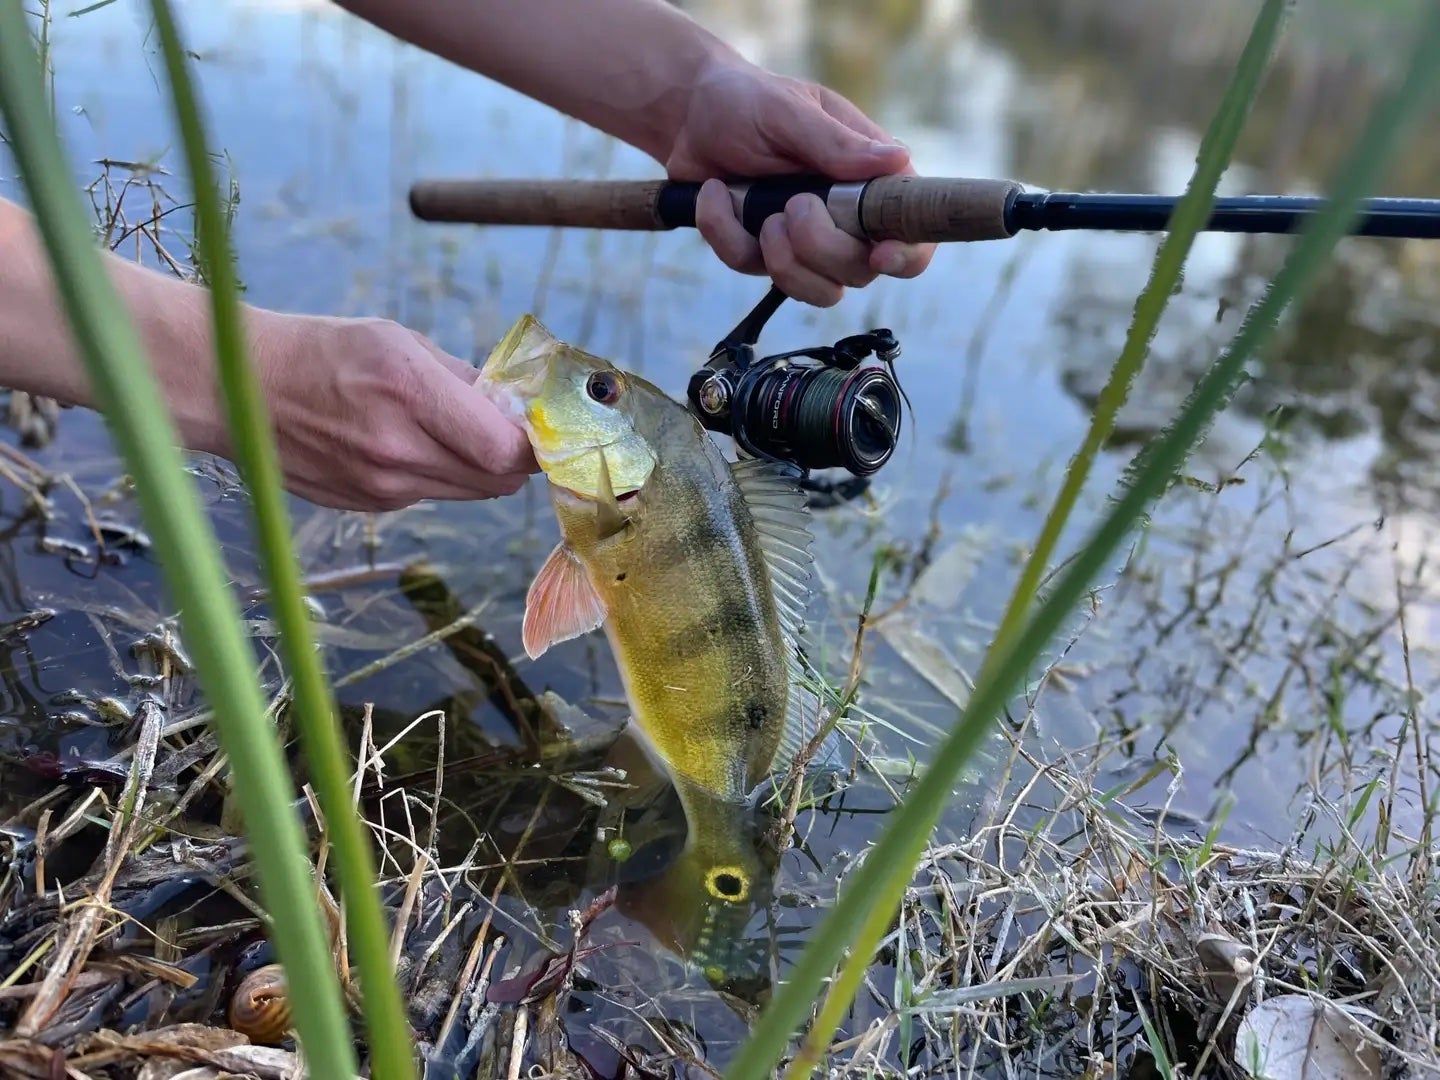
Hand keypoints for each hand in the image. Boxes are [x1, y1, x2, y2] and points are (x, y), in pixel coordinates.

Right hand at [237, 312, 536, 510]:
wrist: (239, 388)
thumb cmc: (322, 352)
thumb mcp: (399, 341)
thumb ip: (462, 378)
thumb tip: (514, 408)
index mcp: (410, 393)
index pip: (505, 450)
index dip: (533, 445)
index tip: (539, 429)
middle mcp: (397, 448)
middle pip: (497, 481)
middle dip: (513, 459)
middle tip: (508, 431)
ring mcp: (381, 486)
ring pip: (468, 493)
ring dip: (477, 468)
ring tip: (452, 432)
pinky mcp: (367, 506)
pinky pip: (429, 495)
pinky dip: (436, 475)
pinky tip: (405, 444)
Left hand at [666, 57, 935, 306]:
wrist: (687, 114)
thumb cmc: (747, 100)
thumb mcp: (789, 111)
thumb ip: (837, 142)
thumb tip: (898, 160)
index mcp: (870, 178)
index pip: (912, 231)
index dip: (907, 254)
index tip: (879, 254)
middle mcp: (846, 218)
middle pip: (860, 271)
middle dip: (821, 248)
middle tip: (793, 205)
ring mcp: (805, 243)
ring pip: (816, 291)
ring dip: (781, 259)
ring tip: (755, 209)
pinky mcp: (763, 254)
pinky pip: (753, 270)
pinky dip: (725, 232)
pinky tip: (714, 194)